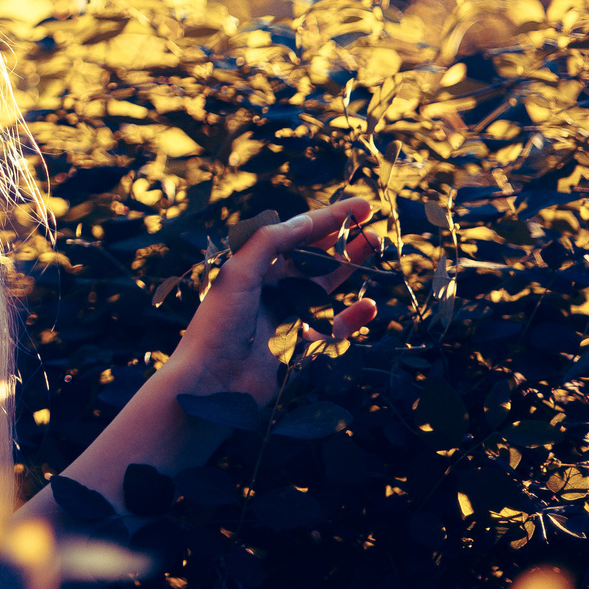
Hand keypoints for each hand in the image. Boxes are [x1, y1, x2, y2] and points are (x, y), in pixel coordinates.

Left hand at [170, 197, 378, 405]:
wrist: (212, 381)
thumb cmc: (218, 324)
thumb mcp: (238, 273)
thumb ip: (269, 243)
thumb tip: (305, 219)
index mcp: (255, 266)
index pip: (297, 234)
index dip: (329, 219)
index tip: (361, 207)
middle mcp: (272, 287)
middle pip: (315, 257)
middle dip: (344, 241)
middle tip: (375, 227)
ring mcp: (287, 315)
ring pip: (327, 287)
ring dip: (351, 268)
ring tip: (376, 250)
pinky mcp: (299, 345)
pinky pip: (332, 328)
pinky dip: (352, 318)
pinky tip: (369, 306)